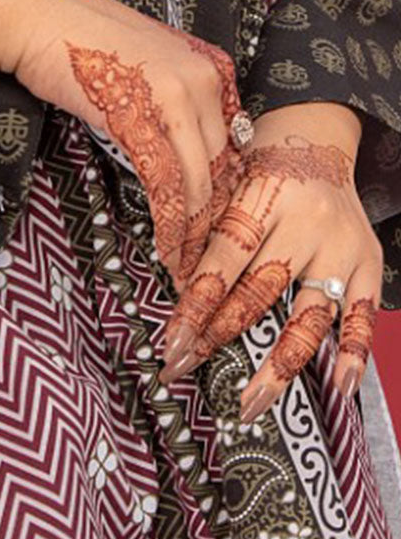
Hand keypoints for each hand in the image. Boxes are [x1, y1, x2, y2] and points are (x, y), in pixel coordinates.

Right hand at [0, 0, 246, 287]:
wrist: (37, 17)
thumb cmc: (80, 43)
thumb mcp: (146, 68)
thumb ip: (174, 103)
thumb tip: (180, 155)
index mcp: (211, 68)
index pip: (235, 145)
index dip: (227, 195)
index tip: (217, 229)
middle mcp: (205, 80)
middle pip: (222, 168)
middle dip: (214, 222)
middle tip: (204, 260)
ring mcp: (176, 96)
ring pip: (199, 182)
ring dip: (193, 231)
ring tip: (184, 264)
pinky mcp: (142, 116)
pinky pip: (166, 182)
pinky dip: (169, 222)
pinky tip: (166, 245)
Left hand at [157, 102, 381, 423]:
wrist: (316, 135)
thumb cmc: (260, 166)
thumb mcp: (227, 183)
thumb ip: (206, 233)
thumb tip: (177, 295)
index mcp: (264, 199)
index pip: (223, 263)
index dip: (195, 307)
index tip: (171, 343)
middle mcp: (306, 226)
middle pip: (258, 293)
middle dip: (217, 337)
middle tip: (184, 369)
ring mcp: (341, 248)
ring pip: (308, 316)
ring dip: (276, 364)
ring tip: (249, 403)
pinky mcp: (368, 264)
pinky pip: (363, 316)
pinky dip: (354, 353)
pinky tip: (340, 386)